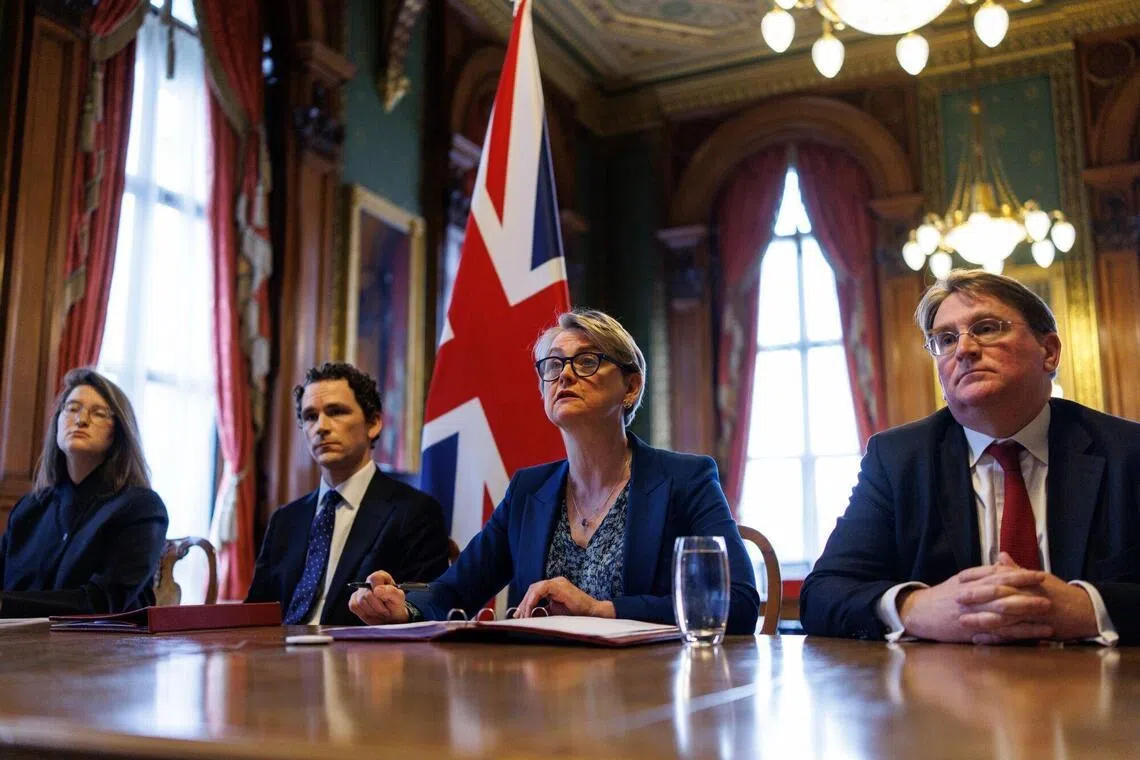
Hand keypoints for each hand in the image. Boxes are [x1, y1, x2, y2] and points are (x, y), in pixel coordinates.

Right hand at [348, 570, 409, 624]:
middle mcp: (369, 582)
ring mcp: (360, 591)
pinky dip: (365, 614)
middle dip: (378, 606)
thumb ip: (391, 592)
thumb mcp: (399, 599)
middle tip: (386, 611)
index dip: (379, 591)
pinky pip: (354, 606)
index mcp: (380, 577)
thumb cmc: (395, 605)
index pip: (375, 578)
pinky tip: (373, 613)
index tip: (385, 600)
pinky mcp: (354, 600)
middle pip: (367, 594)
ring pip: (360, 602)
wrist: (391, 618)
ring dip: (373, 612)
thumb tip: (377, 590)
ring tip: (381, 612)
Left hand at [516, 576, 615, 618]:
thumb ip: (544, 611)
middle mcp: (556, 582)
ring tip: (524, 616)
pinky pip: (542, 589)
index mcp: (555, 587)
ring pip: (535, 588)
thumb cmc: (577, 614)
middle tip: (519, 616)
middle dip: (524, 603)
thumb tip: (529, 616)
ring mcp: (558, 582)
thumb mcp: (556, 613)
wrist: (593, 614)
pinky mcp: (560, 586)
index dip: (525, 602)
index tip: (519, 614)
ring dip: (527, 602)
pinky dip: (534, 599)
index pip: (535, 591)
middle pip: (533, 588)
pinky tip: (531, 610)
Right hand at [898, 558, 1050, 642]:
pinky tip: (1032, 636)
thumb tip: (1002, 565)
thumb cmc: (941, 597)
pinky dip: (1016, 634)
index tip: (1040, 574)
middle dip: (1028, 594)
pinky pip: (997, 633)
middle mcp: (972, 596)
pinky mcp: (971, 631)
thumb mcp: (959, 580)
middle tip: (1050, 594)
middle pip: (1003, 593)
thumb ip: (981, 574)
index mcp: (969, 582)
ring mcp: (972, 614)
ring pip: (1003, 614)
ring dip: (1026, 615)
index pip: (998, 575)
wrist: (918, 613)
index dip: (1020, 575)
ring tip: (1047, 615)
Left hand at [957, 553, 1097, 643]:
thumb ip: (1016, 570)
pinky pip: (1012, 635)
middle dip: (976, 598)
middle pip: (998, 596)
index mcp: (1026, 582)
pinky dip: (995, 638)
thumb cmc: (1059, 593)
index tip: (959, 580)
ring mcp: (1031, 614)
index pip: (997, 577)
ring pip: (1002, 617)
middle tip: (956, 599)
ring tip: (962, 622)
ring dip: (981, 620)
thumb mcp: (1038, 577)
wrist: (1085, 611)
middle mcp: (1027, 596)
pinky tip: (979, 640)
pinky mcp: (1035, 630)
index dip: (977, 579)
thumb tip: (1000, 556)